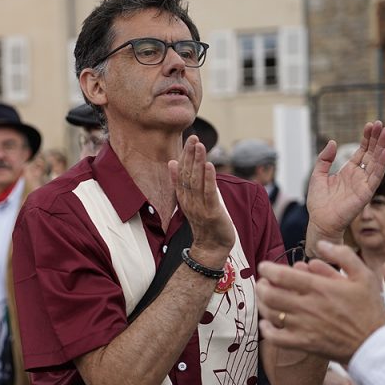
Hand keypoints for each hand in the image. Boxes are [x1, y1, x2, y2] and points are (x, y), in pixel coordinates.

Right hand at [169, 135, 235, 268]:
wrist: (211, 248)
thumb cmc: (204, 223)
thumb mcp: (191, 201)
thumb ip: (183, 183)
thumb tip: (172, 163)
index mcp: (184, 197)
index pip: (183, 173)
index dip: (186, 156)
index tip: (190, 140)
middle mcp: (189, 201)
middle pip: (188, 175)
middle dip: (191, 155)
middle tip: (194, 137)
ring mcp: (200, 207)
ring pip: (197, 182)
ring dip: (198, 162)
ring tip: (200, 146)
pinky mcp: (212, 213)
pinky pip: (209, 194)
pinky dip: (209, 179)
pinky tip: (209, 165)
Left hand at [257, 241, 384, 363]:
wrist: (374, 343)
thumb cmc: (369, 308)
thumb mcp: (364, 275)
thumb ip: (343, 255)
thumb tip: (322, 244)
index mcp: (320, 288)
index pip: (281, 275)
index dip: (267, 269)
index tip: (264, 267)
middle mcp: (308, 307)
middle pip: (269, 294)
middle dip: (261, 286)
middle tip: (262, 283)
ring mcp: (304, 327)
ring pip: (269, 313)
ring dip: (262, 304)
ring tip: (264, 299)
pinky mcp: (303, 344)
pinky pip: (275, 338)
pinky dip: (266, 330)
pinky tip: (267, 323)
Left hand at [305, 121, 384, 245]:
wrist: (320, 221)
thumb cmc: (318, 202)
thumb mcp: (317, 175)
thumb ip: (324, 159)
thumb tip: (333, 142)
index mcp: (349, 171)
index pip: (362, 151)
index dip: (367, 138)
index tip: (371, 125)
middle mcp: (359, 176)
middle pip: (371, 153)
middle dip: (377, 138)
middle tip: (381, 124)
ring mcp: (364, 183)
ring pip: (376, 162)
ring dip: (382, 147)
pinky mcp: (366, 192)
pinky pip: (376, 176)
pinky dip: (382, 164)